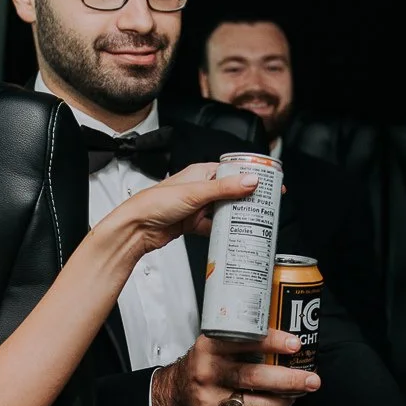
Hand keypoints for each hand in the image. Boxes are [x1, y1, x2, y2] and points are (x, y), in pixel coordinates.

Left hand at [108, 162, 260, 255]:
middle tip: (267, 204)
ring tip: (255, 221)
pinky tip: (233, 235)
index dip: (251, 175)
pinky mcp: (193, 223)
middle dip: (248, 198)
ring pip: (224, 210)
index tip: (269, 182)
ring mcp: (197, 206)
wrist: (136, 228)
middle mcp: (200, 187)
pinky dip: (224, 231)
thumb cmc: (155, 203)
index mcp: (201, 172)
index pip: (232, 170)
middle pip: (231, 191)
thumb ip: (224, 189)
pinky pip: (214, 226)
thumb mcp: (195, 193)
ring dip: (237, 216)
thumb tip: (250, 181)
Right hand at [152, 332, 320, 405]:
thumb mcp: (215, 344)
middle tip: (312, 380)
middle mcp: (207, 373)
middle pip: (254, 378)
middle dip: (289, 380)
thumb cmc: (208, 364)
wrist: (176, 394)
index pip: (243, 341)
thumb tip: (289, 339)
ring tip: (296, 396)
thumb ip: (243, 340)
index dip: (271, 342)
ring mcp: (209, 401)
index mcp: (209, 347)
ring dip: (283, 402)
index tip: (295, 344)